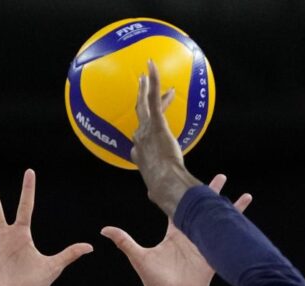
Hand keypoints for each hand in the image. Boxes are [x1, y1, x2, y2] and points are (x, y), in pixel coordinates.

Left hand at [100, 174, 252, 285]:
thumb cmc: (155, 282)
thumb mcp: (139, 258)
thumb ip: (125, 242)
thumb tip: (104, 229)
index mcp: (174, 233)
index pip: (180, 207)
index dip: (183, 193)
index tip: (187, 178)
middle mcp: (191, 235)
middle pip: (202, 209)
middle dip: (211, 193)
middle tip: (221, 177)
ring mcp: (205, 244)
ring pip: (218, 221)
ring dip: (229, 208)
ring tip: (243, 194)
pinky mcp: (215, 255)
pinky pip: (228, 239)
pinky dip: (237, 227)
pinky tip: (246, 220)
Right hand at [131, 60, 202, 217]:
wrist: (165, 185)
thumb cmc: (165, 193)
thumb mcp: (160, 192)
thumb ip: (159, 192)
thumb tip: (160, 200)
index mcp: (140, 157)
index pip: (140, 140)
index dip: (143, 133)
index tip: (150, 128)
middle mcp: (139, 141)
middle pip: (139, 117)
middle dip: (139, 102)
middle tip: (140, 90)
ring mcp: (146, 131)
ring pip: (143, 103)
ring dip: (144, 87)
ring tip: (145, 74)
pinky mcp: (156, 123)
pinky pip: (152, 97)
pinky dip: (152, 80)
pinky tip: (151, 66)